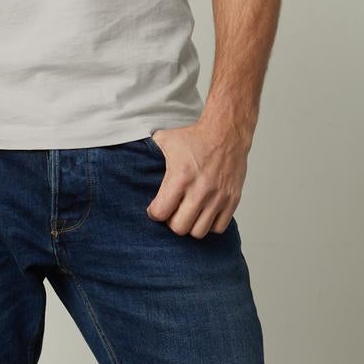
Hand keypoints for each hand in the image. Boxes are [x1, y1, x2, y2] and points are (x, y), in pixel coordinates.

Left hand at [145, 117, 249, 237]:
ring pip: (199, 232)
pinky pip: (218, 227)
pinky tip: (205, 212)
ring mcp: (218, 196)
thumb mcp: (165, 140)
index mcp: (181, 176)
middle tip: (172, 212)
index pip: (161, 213)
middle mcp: (200, 189)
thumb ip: (148, 153)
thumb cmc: (195, 137)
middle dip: (172, 222)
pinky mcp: (232, 199)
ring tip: (188, 213)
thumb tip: (130, 159)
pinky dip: (210, 224)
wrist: (226, 131)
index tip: (156, 208)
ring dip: (191, 225)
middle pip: (180, 227)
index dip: (155, 213)